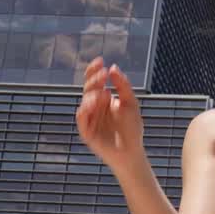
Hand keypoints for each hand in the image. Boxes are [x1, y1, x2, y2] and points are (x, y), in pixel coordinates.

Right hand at [75, 57, 145, 171]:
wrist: (132, 151)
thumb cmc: (132, 128)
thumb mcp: (131, 103)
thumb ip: (123, 85)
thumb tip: (113, 67)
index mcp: (104, 98)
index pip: (96, 81)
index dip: (95, 70)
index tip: (100, 61)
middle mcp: (95, 106)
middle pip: (89, 88)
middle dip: (94, 79)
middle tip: (103, 74)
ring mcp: (90, 118)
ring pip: (85, 101)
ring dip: (92, 94)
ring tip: (103, 92)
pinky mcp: (86, 131)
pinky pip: (82, 118)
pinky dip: (85, 109)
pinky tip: (92, 103)